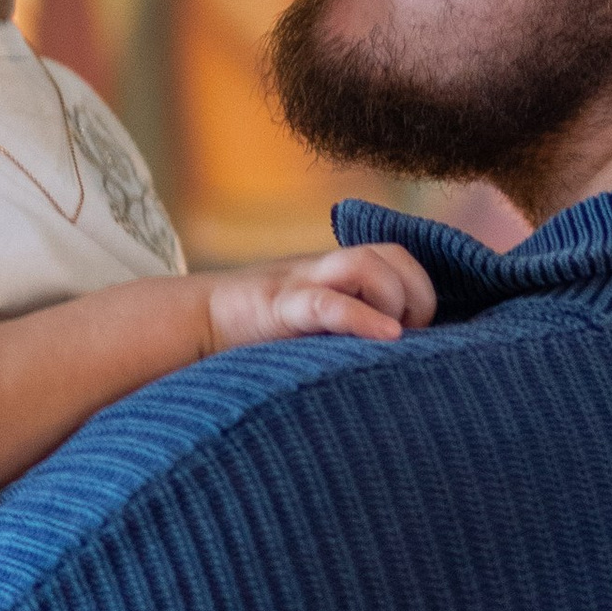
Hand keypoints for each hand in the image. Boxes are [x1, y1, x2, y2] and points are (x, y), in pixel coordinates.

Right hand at [198, 241, 436, 353]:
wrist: (192, 324)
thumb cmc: (256, 335)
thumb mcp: (312, 322)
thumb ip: (348, 324)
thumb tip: (397, 356)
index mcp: (336, 274)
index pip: (398, 257)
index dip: (419, 289)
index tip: (416, 333)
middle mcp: (324, 271)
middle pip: (393, 253)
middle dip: (417, 294)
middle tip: (409, 335)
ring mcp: (302, 284)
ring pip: (366, 264)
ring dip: (393, 300)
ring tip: (392, 337)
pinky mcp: (278, 307)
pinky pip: (327, 303)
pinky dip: (362, 318)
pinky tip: (386, 337)